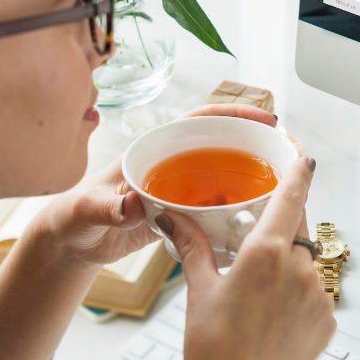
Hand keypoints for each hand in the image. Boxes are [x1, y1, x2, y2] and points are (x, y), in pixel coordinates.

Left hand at [34, 104, 278, 267]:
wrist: (71, 244)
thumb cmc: (74, 218)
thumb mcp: (88, 210)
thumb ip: (109, 206)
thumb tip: (133, 203)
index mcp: (153, 149)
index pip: (200, 121)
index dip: (234, 115)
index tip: (265, 118)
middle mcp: (172, 163)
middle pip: (221, 145)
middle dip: (255, 144)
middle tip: (288, 152)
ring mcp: (179, 189)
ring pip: (223, 176)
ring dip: (251, 178)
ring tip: (284, 185)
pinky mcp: (181, 215)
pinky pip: (216, 208)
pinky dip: (237, 211)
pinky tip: (256, 220)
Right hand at [158, 156, 334, 359]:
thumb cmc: (214, 353)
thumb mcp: (199, 291)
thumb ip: (192, 247)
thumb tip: (173, 219)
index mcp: (267, 253)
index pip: (292, 195)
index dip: (299, 171)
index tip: (303, 156)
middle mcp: (299, 268)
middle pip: (299, 226)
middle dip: (282, 225)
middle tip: (257, 239)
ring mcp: (318, 294)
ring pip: (306, 261)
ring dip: (288, 264)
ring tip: (257, 293)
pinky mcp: (327, 319)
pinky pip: (314, 291)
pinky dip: (296, 294)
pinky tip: (271, 315)